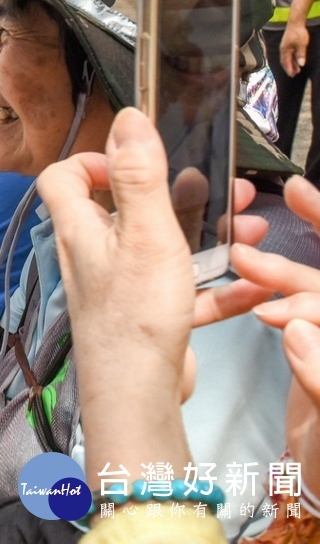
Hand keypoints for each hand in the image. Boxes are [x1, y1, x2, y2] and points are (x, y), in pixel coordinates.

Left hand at [37, 109, 264, 385]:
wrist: (138, 394)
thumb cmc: (133, 313)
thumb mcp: (144, 233)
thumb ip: (138, 176)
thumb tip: (127, 118)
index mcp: (81, 229)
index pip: (63, 178)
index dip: (90, 160)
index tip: (130, 158)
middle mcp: (95, 255)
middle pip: (123, 210)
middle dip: (173, 193)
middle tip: (213, 185)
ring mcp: (121, 287)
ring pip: (163, 249)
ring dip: (206, 234)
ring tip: (248, 224)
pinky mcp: (148, 317)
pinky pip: (185, 292)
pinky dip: (218, 285)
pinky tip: (254, 282)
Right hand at [232, 176, 319, 493]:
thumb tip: (295, 325)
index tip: (299, 192)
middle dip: (287, 263)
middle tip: (244, 255)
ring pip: (307, 295)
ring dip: (273, 281)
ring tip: (237, 271)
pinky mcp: (315, 357)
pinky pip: (295, 317)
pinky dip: (271, 305)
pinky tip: (252, 305)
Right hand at [281, 23, 310, 77]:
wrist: (296, 23)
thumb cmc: (298, 33)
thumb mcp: (301, 44)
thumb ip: (301, 54)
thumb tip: (301, 64)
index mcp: (285, 50)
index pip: (286, 62)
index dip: (289, 69)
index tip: (292, 75)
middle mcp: (283, 50)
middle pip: (285, 61)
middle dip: (289, 68)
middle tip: (294, 75)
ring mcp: (285, 48)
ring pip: (287, 59)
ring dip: (291, 64)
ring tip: (297, 70)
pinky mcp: (288, 45)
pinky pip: (289, 55)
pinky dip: (292, 60)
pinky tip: (297, 62)